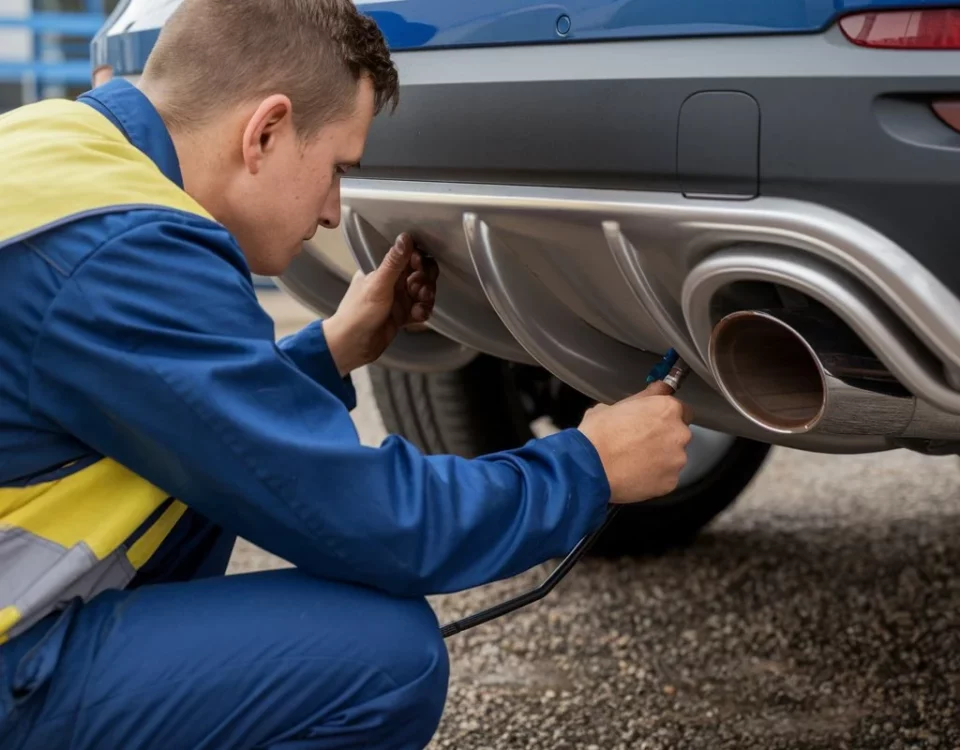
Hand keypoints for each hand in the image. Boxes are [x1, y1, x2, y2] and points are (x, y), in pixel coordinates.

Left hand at [323, 233, 438, 375]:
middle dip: (426, 280)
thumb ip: (394, 262)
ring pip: (422, 293)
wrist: (352, 346)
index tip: (419, 266)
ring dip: (426, 297)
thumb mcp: (378, 285)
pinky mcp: (401, 316)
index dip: (418, 260)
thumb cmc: (358, 312)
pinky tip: (419, 315)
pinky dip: (422, 311)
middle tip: (422, 289)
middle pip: (419, 274)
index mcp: (382, 270)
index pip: (407, 257)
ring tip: (421, 303)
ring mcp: (397, 300)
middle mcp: (391, 283)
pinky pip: (419, 310)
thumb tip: (405, 237)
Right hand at [577, 381, 692, 503]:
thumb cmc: (598, 435)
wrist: (590, 468)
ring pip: (673, 457)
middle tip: (640, 442)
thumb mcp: (614, 406)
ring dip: (660, 458)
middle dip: (664, 438)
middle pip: (678, 434)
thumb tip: (654, 390)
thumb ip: (642, 398)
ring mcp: (676, 460)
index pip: (682, 410)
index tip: (654, 422)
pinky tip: (635, 475)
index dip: (666, 416)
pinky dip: (654, 477)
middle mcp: (678, 433)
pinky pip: (666, 478)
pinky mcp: (671, 482)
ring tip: (635, 461)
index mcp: (667, 409)